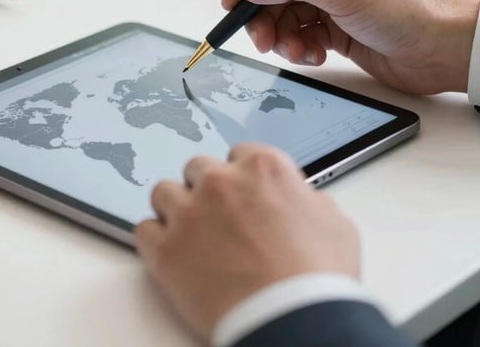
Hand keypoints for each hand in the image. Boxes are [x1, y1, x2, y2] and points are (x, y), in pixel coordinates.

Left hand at [136, 145, 358, 340]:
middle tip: (219, 221)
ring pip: (164, 193)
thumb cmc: (319, 280)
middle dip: (207, 191)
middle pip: (198, 170)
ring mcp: (188, 213)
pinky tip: (173, 255)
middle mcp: (220, 182)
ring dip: (176, 210)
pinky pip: (144, 230)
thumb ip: (308, 199)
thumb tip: (299, 198)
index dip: (241, 178)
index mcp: (262, 168)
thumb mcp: (335, 225)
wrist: (294, 324)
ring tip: (192, 237)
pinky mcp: (165, 249)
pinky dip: (156, 241)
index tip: (243, 196)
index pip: (238, 154)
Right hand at [222, 0, 479, 94]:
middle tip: (259, 37)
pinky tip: (313, 55)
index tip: (233, 0)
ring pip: (284, 13)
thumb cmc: (407, 8)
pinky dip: (299, 47)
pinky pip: (300, 34)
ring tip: (292, 50)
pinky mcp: (336, 26)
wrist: (443, 50)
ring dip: (280, 34)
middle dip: (263, 13)